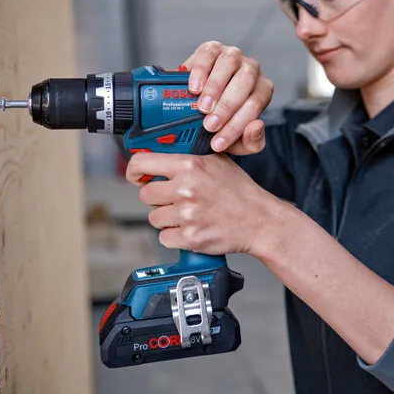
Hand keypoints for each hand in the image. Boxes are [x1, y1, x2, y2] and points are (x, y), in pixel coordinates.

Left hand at [126, 152, 282, 255]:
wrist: (259, 220)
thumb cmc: (240, 192)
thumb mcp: (217, 161)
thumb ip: (188, 157)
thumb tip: (160, 156)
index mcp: (189, 165)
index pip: (142, 163)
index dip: (134, 172)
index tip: (136, 178)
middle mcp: (186, 188)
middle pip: (145, 195)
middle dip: (157, 199)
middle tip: (174, 200)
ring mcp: (187, 214)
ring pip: (154, 218)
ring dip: (167, 219)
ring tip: (188, 215)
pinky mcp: (189, 237)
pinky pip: (164, 238)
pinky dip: (175, 236)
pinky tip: (192, 228)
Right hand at [183, 41, 273, 154]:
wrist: (200, 103)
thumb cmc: (224, 120)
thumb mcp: (238, 139)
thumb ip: (252, 141)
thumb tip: (257, 126)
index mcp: (262, 90)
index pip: (255, 105)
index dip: (236, 125)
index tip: (217, 142)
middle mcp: (251, 70)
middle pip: (245, 82)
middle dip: (226, 107)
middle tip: (209, 124)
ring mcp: (233, 56)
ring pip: (229, 64)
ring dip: (215, 87)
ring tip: (202, 106)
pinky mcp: (213, 48)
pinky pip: (208, 54)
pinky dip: (200, 71)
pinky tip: (193, 88)